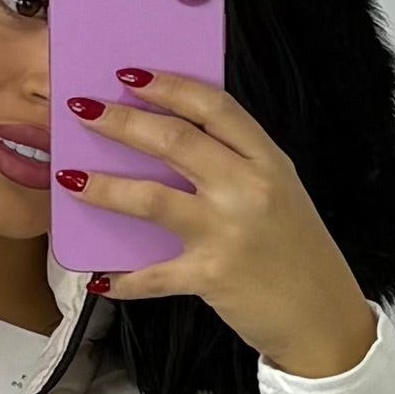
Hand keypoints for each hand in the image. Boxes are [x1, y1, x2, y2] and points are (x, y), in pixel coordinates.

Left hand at [58, 72, 378, 375]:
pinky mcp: (211, 276)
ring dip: (104, 187)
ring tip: (70, 178)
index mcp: (268, 160)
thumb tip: (173, 146)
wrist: (323, 318)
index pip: (213, 107)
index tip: (130, 75)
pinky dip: (122, 279)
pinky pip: (152, 275)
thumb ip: (237, 166)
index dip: (168, 86)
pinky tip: (99, 278)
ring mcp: (228, 232)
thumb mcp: (280, 194)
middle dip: (121, 122)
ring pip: (151, 198)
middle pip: (173, 141)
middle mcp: (248, 188)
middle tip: (83, 112)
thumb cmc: (298, 255)